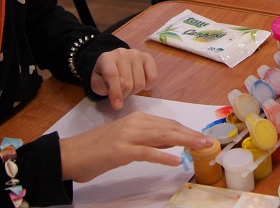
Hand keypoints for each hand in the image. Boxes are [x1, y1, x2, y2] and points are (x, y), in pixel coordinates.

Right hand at [59, 111, 212, 182]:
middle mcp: (135, 123)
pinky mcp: (121, 150)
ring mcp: (128, 136)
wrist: (71, 154)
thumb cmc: (98, 149)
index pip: (168, 124)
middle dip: (191, 135)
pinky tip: (175, 160)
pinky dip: (162, 156)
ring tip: (200, 146)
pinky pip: (146, 152)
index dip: (187, 130)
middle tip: (208, 141)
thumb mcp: (127, 141)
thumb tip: (171, 143)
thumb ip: (148, 139)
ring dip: (184, 141)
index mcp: (137, 119)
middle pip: (169, 128)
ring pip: (162, 136)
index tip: (201, 137)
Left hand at [91, 48, 157, 109]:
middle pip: (128, 83)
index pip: (112, 75)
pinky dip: (148, 85)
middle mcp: (122, 53)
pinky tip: (141, 82)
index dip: (115, 92)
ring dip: (134, 91)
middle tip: (120, 93)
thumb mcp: (97, 84)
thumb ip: (104, 86)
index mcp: (106, 58)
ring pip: (140, 83)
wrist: (113, 63)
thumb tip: (122, 85)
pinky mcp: (147, 57)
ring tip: (129, 87)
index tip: (117, 106)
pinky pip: (153, 77)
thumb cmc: (104, 76)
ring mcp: (136, 54)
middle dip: (124, 94)